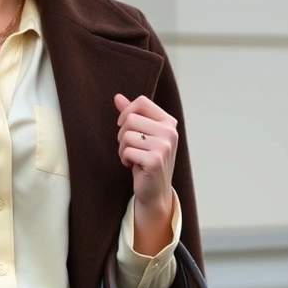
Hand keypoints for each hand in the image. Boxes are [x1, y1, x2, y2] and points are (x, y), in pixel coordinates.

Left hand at [115, 93, 176, 254]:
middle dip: (122, 135)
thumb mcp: (142, 135)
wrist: (155, 191)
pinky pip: (127, 151)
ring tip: (132, 158)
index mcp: (168, 122)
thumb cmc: (146, 160)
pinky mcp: (155, 160)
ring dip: (122, 149)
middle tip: (130, 148)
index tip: (123, 126)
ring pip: (126, 135)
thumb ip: (132, 115)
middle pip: (129, 119)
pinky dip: (125, 159)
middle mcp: (169, 132)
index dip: (126, 112)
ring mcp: (164, 146)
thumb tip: (117, 97)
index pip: (141, 102)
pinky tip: (134, 166)